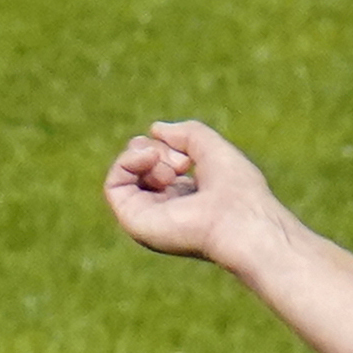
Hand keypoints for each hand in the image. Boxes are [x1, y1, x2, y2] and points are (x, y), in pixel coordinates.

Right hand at [103, 120, 288, 267]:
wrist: (239, 219)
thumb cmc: (236, 189)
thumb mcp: (211, 147)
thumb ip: (185, 134)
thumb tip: (154, 130)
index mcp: (185, 198)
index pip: (158, 167)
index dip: (163, 148)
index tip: (185, 154)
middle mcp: (165, 211)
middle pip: (139, 169)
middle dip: (153, 149)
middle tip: (180, 159)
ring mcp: (148, 219)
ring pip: (124, 176)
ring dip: (143, 155)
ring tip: (171, 163)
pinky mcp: (134, 222)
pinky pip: (113, 186)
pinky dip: (126, 162)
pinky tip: (150, 158)